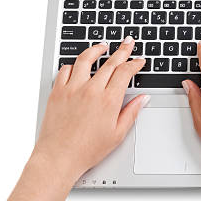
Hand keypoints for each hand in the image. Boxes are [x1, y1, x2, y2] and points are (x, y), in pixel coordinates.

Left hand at [0, 38, 148, 200]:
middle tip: (128, 42)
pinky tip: (78, 65)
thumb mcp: (117, 134)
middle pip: (110, 62)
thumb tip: (143, 99)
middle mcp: (91, 90)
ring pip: (86, 59)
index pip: (125, 72)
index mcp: (108, 100)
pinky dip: (73, 65)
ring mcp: (73, 89)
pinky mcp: (57, 92)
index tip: (139, 60)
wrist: (58, 158)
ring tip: (102, 46)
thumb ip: (132, 112)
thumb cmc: (86, 150)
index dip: (134, 63)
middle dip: (122, 50)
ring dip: (96, 49)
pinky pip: (65, 70)